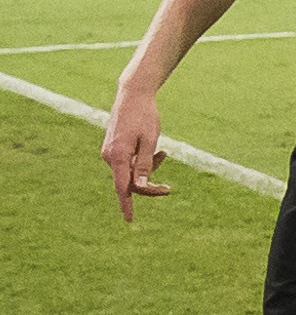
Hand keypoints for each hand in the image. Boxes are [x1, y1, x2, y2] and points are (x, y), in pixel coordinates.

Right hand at [102, 80, 168, 219]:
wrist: (133, 95)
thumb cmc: (144, 116)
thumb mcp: (150, 140)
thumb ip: (144, 164)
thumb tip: (141, 186)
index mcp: (117, 156)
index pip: (123, 187)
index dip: (127, 204)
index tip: (129, 219)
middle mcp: (109, 157)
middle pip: (129, 181)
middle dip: (149, 183)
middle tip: (168, 188)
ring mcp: (109, 153)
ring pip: (130, 172)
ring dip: (148, 168)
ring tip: (163, 153)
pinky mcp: (112, 149)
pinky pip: (128, 163)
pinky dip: (142, 161)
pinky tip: (157, 150)